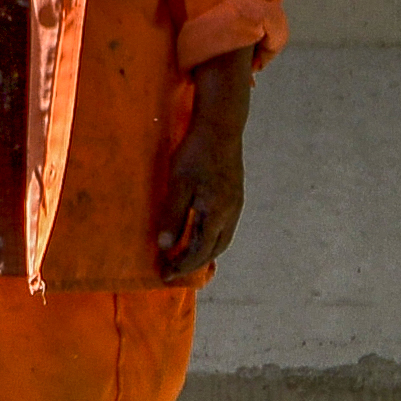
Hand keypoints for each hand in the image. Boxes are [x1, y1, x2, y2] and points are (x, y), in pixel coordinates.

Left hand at [151, 57, 255, 277]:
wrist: (221, 125)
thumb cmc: (197, 153)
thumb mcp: (178, 184)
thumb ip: (173, 217)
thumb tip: (165, 247)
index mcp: (217, 214)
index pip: (199, 251)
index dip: (181, 266)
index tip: (164, 275)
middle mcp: (231, 213)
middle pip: (214, 250)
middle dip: (193, 263)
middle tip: (171, 268)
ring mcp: (236, 203)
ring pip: (221, 239)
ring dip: (203, 251)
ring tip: (183, 256)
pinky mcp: (235, 193)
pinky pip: (224, 226)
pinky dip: (210, 237)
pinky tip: (199, 232)